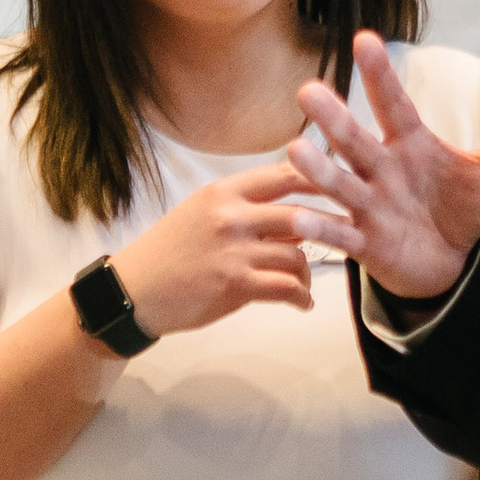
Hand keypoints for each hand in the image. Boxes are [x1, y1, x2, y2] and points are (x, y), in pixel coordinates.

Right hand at [107, 162, 331, 341]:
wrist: (134, 292)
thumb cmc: (168, 253)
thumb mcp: (200, 214)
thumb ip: (243, 209)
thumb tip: (292, 213)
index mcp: (223, 192)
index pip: (285, 176)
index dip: (320, 181)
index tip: (341, 190)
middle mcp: (231, 215)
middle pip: (301, 215)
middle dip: (329, 230)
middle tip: (345, 240)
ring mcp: (234, 250)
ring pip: (297, 255)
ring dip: (307, 273)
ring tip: (302, 285)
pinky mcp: (236, 284)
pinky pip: (288, 287)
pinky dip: (301, 298)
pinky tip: (301, 304)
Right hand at [288, 30, 479, 302]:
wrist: (443, 259)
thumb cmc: (459, 208)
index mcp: (410, 144)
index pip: (394, 105)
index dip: (380, 75)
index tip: (365, 39)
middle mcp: (381, 169)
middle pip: (356, 141)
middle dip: (333, 119)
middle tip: (309, 91)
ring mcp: (369, 206)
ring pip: (341, 184)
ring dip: (320, 169)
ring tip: (296, 149)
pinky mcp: (364, 243)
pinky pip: (339, 234)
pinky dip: (320, 229)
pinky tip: (299, 220)